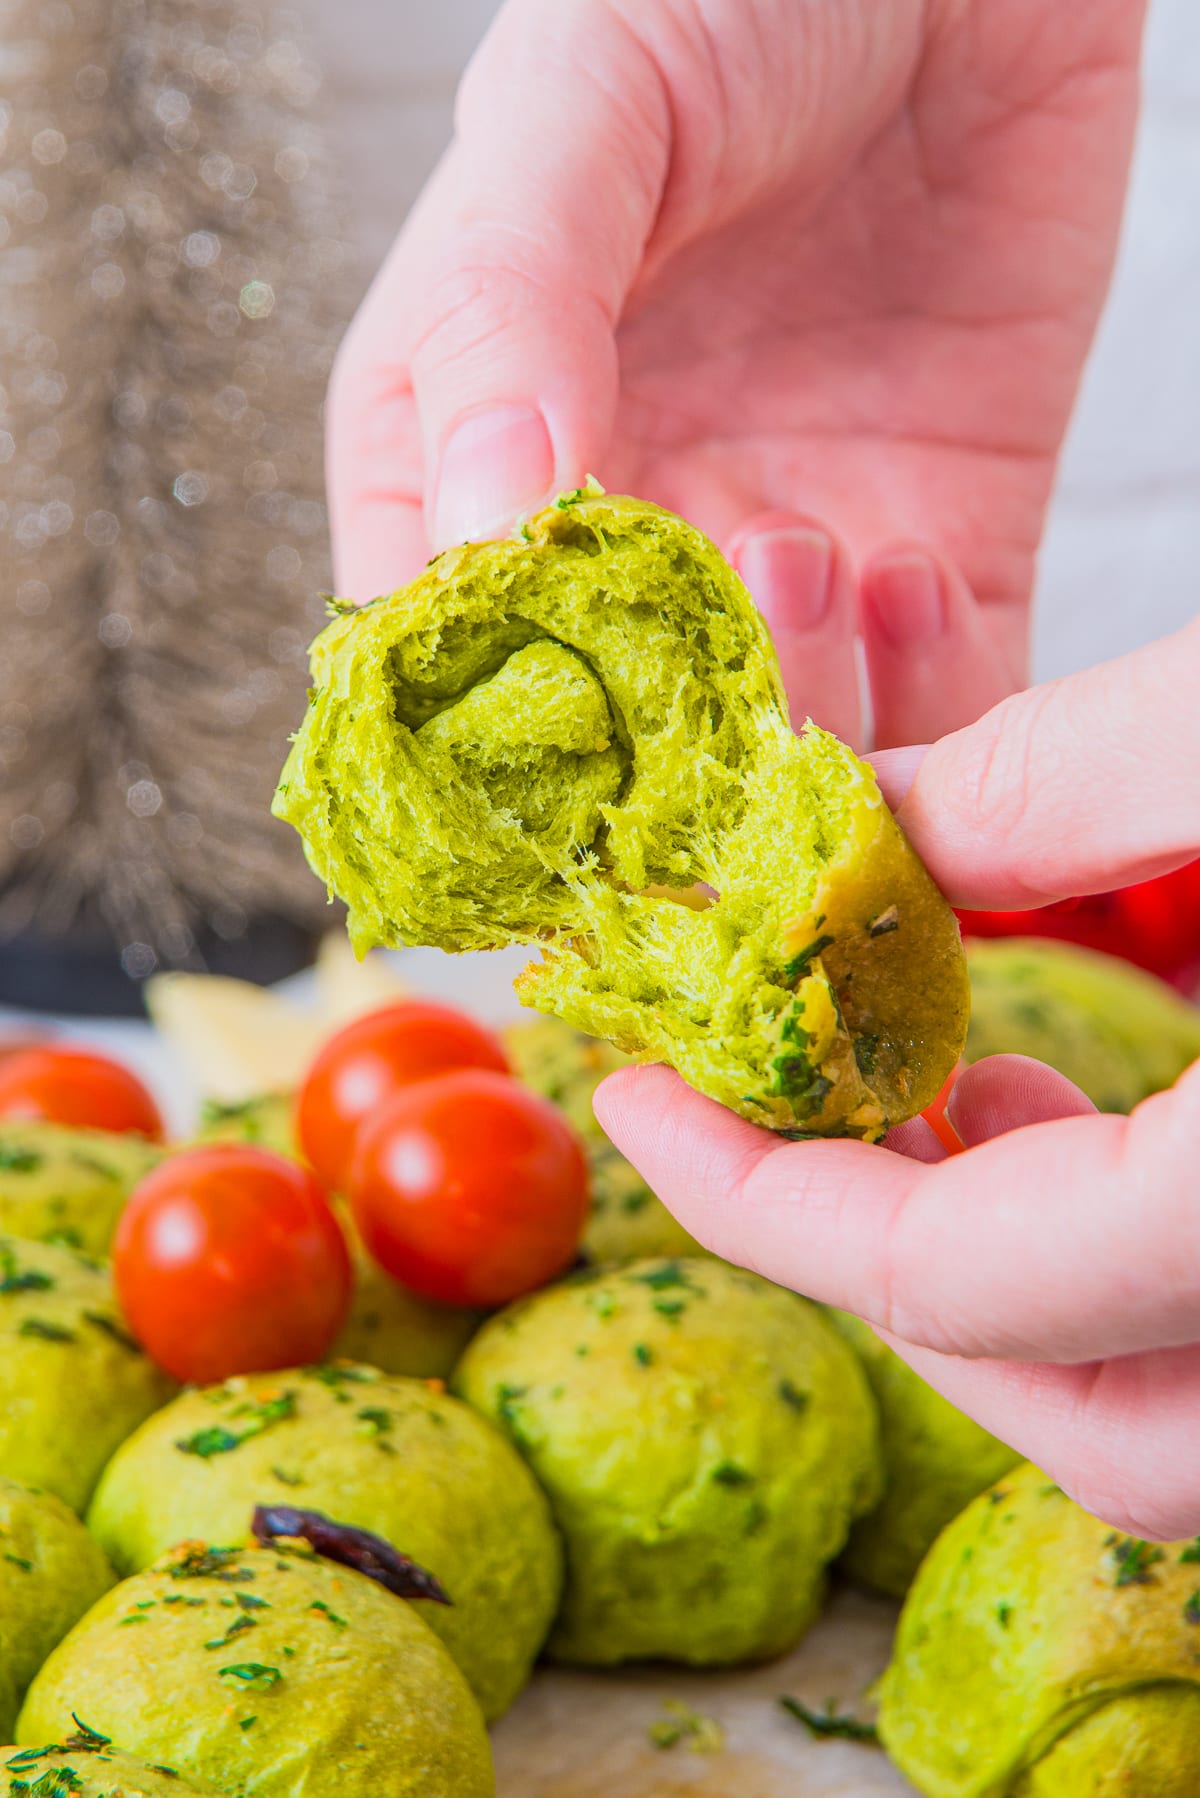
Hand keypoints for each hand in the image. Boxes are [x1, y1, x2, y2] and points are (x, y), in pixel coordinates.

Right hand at [328, 0, 1145, 745]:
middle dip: (654, 757)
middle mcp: (626, 527)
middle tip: (697, 710)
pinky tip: (904, 566)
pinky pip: (939, 704)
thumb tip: (486, 521)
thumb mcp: (579, 109)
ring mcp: (782, 553)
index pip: (444, 650)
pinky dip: (930, 706)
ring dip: (791, 713)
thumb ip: (506, 309)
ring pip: (771, 747)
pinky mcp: (938, 553)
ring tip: (810, 554)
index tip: (538, 756)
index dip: (482, 729)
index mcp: (476, 447)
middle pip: (611, 736)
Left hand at [596, 615, 1199, 1537]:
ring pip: (1171, 1407)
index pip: (966, 1277)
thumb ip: (1060, 781)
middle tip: (765, 1136)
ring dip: (1017, 1276)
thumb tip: (866, 817)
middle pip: (1096, 1424)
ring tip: (926, 1091)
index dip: (768, 1192)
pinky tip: (1053, 1098)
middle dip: (893, 1279)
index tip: (641, 1093)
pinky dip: (1113, 1248)